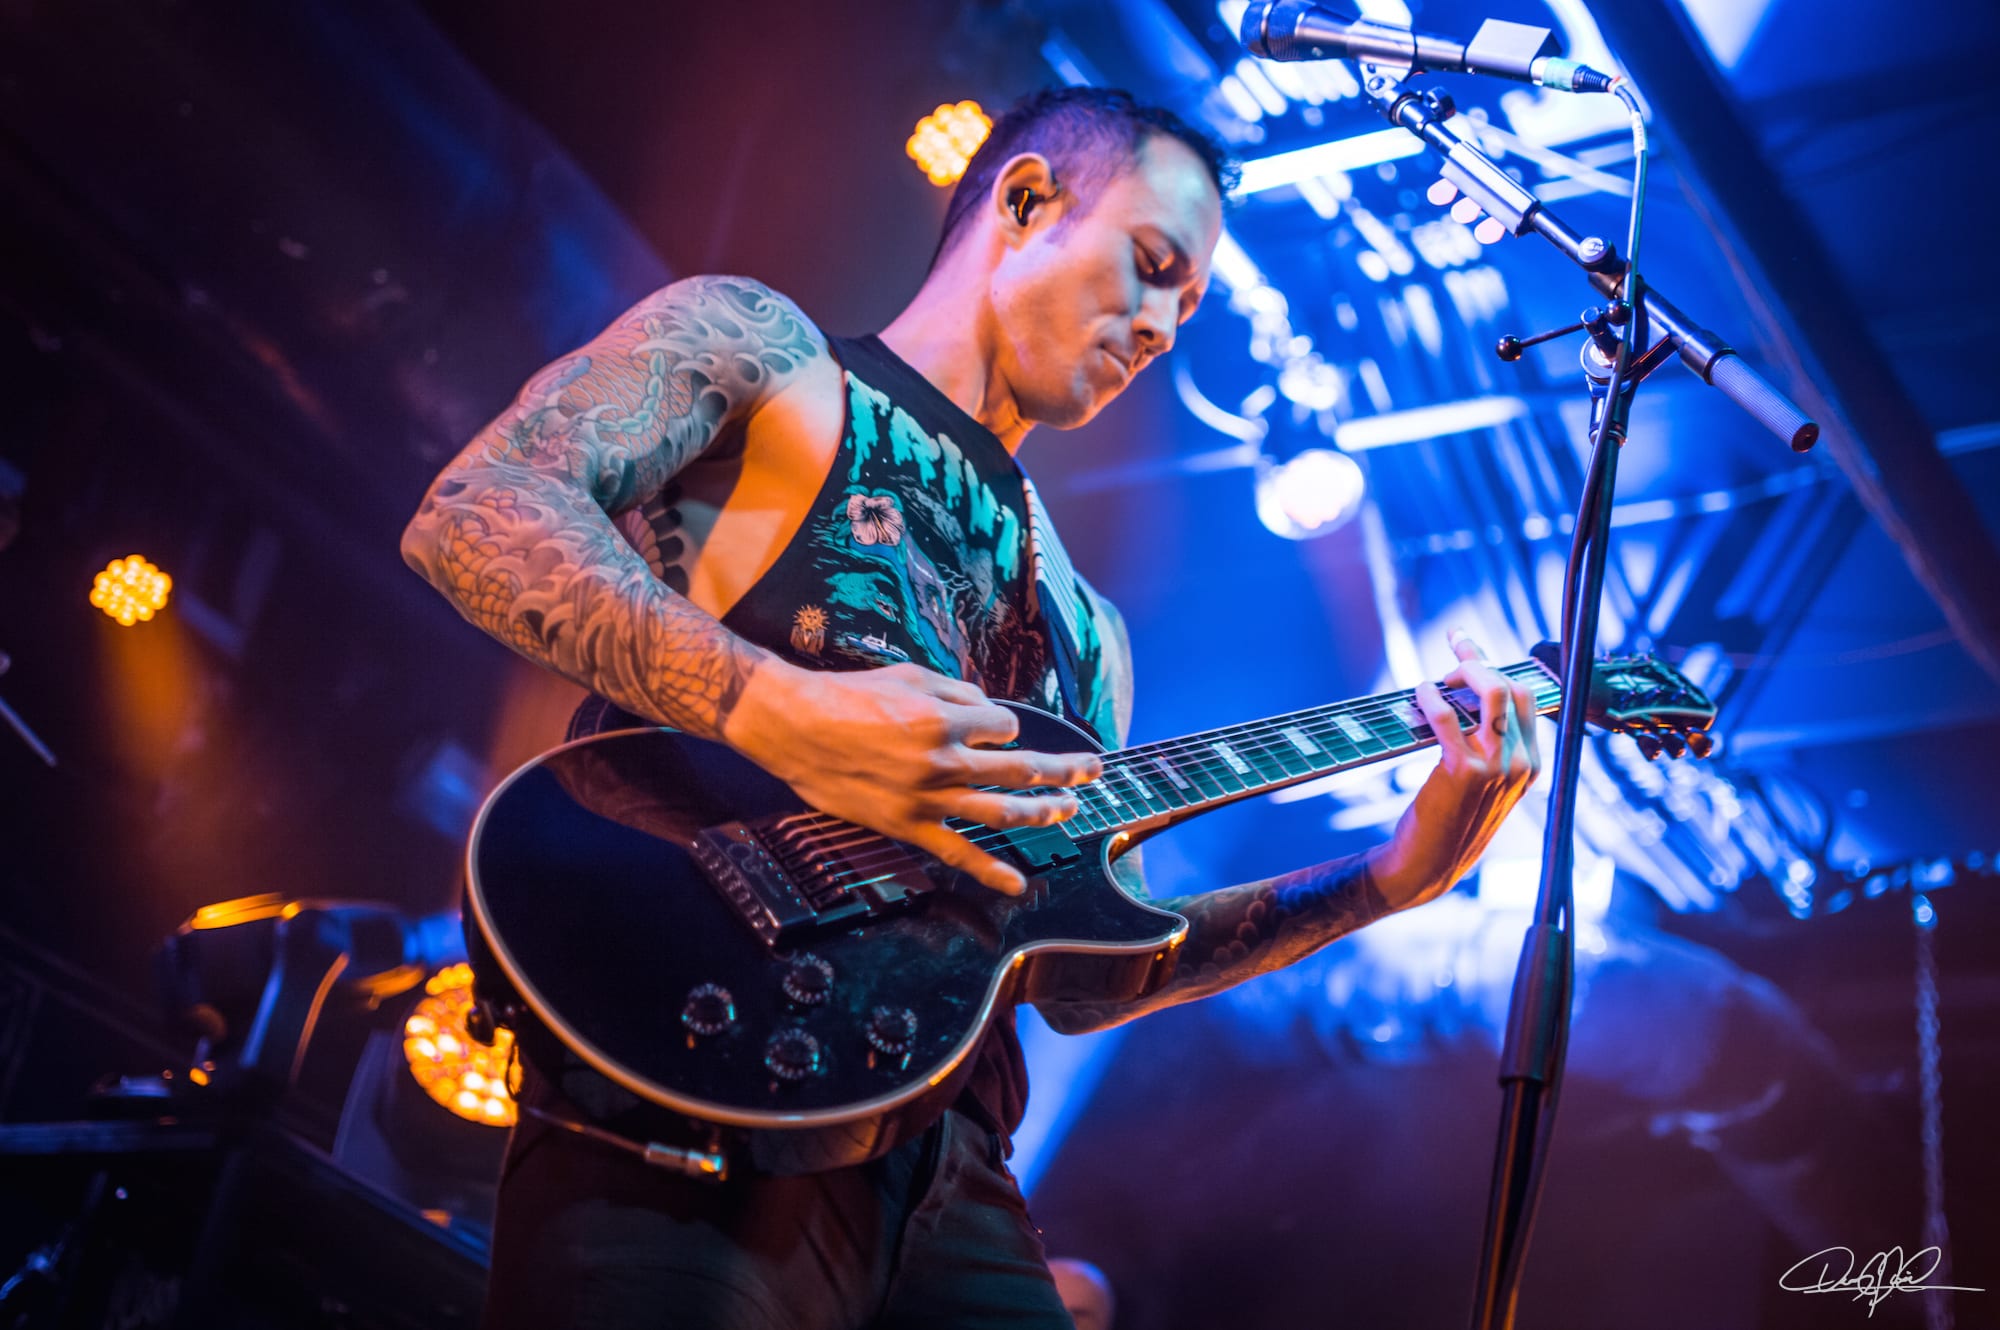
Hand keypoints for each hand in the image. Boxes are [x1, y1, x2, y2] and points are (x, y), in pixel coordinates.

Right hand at [723, 660, 1101, 894]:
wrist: (797, 727)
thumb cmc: (850, 695)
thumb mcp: (910, 675)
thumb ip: (956, 691)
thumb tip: (989, 711)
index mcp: (947, 718)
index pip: (1004, 726)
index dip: (1004, 726)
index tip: (994, 728)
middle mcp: (945, 760)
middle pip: (1021, 768)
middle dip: (1062, 769)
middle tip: (1090, 769)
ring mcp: (929, 798)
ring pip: (1002, 811)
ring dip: (1043, 811)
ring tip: (1069, 809)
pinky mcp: (909, 825)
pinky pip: (958, 853)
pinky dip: (991, 871)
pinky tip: (1019, 883)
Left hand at [1370, 629, 1542, 909]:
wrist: (1432, 865)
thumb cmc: (1453, 821)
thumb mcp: (1487, 785)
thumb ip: (1490, 746)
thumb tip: (1467, 696)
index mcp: (1533, 765)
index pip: (1526, 698)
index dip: (1496, 665)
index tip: (1468, 646)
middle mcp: (1522, 763)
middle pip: (1511, 687)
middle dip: (1478, 662)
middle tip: (1450, 656)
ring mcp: (1497, 766)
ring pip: (1490, 692)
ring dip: (1461, 672)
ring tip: (1437, 677)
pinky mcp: (1464, 770)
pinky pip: (1448, 716)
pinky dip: (1430, 696)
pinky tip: (1419, 693)